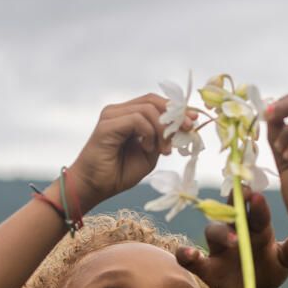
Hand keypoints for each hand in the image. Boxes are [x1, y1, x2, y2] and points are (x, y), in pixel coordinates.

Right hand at [68, 94, 175, 210]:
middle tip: (186, 131)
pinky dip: (149, 133)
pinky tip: (148, 148)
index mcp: (128, 115)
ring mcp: (111, 116)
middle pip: (153, 100)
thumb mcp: (150, 154)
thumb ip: (163, 139)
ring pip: (147, 109)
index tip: (193, 121)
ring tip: (163, 151)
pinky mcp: (107, 125)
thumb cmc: (119, 173)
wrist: (95, 187)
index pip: (155, 101)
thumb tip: (183, 125)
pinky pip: (137, 119)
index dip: (176, 108)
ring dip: (162, 130)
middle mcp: (119, 111)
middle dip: (175, 115)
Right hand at [177, 189, 287, 287]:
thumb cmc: (269, 272)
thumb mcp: (284, 262)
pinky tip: (190, 255)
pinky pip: (190, 258)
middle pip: (230, 211)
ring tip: (231, 240)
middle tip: (240, 196)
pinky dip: (187, 255)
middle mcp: (236, 232)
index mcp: (257, 229)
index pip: (255, 211)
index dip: (255, 203)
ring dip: (219, 233)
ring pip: (212, 231)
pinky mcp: (206, 266)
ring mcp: (219, 248)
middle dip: (233, 202)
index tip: (257, 195)